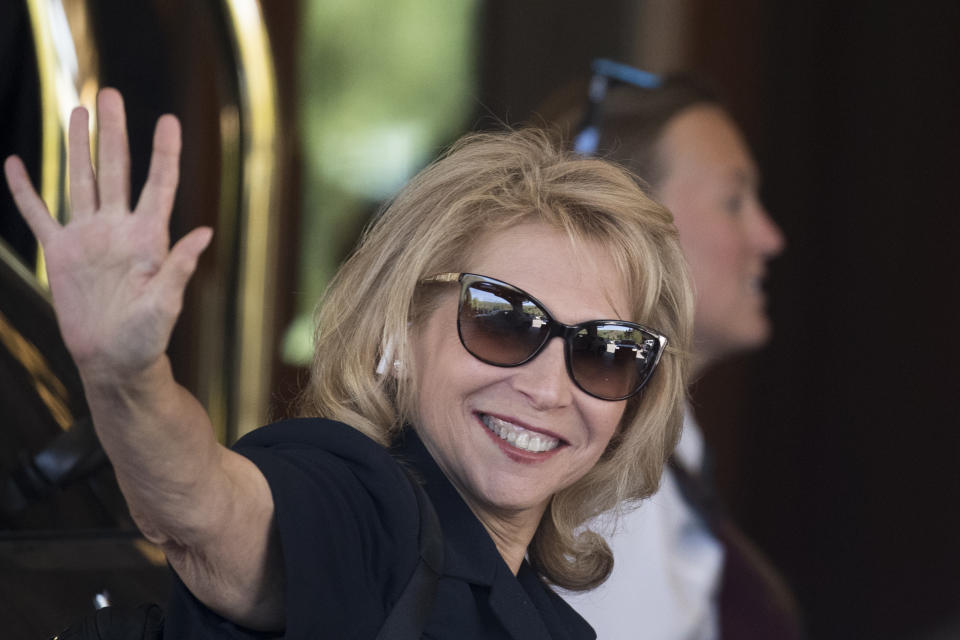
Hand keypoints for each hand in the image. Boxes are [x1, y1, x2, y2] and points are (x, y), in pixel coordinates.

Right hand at [3, 88, 211, 381]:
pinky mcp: (61, 253)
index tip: (168, 120)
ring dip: (78, 147)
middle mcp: (119, 229)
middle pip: (117, 169)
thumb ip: (180, 267)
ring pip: (82, 180)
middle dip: (115, 132)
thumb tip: (205, 233)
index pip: (159, 185)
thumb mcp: (166, 304)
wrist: (113, 360)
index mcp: (149, 238)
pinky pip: (38, 214)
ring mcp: (88, 237)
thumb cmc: (147, 337)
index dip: (164, 153)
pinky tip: (15, 163)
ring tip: (77, 111)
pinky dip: (25, 191)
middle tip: (111, 94)